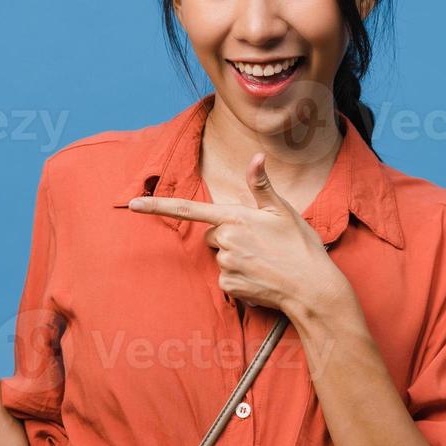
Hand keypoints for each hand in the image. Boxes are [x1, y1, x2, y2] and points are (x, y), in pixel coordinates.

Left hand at [126, 152, 354, 321]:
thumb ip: (262, 186)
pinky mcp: (229, 286)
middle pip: (213, 234)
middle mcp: (226, 241)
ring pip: (220, 256)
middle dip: (229, 236)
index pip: (189, 209)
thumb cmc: (301, 246)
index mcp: (236, 218)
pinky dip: (240, 278)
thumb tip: (256, 157)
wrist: (313, 288)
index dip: (158, 206)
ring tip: (265, 261)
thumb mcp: (283, 211)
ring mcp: (226, 265)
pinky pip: (225, 278)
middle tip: (260, 242)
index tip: (133, 203)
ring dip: (237, 257)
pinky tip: (261, 277)